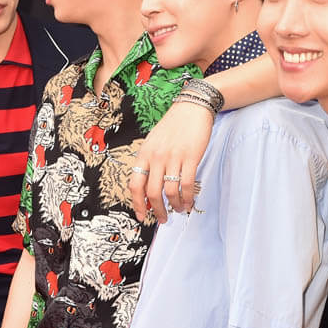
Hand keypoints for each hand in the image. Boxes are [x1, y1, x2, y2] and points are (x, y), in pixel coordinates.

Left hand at [128, 100, 213, 222]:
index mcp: (143, 154)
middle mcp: (156, 157)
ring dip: (174, 206)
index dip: (137, 204)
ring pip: (170, 191)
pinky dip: (188, 198)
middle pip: (152, 192)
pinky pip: (187, 184)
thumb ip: (149, 162)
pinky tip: (189, 202)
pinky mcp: (190, 157)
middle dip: (157, 210)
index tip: (142, 215)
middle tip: (162, 219)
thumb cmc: (173, 126)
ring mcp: (173, 157)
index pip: (135, 185)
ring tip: (178, 210)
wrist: (192, 108)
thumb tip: (147, 187)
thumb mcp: (153, 142)